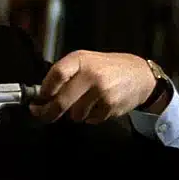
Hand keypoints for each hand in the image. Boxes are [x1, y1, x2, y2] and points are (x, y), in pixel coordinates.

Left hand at [29, 50, 155, 123]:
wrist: (141, 75)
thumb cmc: (108, 68)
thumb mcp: (86, 62)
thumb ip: (66, 75)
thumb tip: (42, 96)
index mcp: (80, 59)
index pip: (56, 74)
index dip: (44, 90)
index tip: (37, 100)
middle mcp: (90, 74)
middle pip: (61, 101)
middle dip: (48, 113)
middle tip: (42, 115)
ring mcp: (101, 91)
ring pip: (75, 114)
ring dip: (75, 113)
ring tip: (86, 102)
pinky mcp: (110, 106)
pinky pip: (90, 119)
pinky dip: (90, 117)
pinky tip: (99, 106)